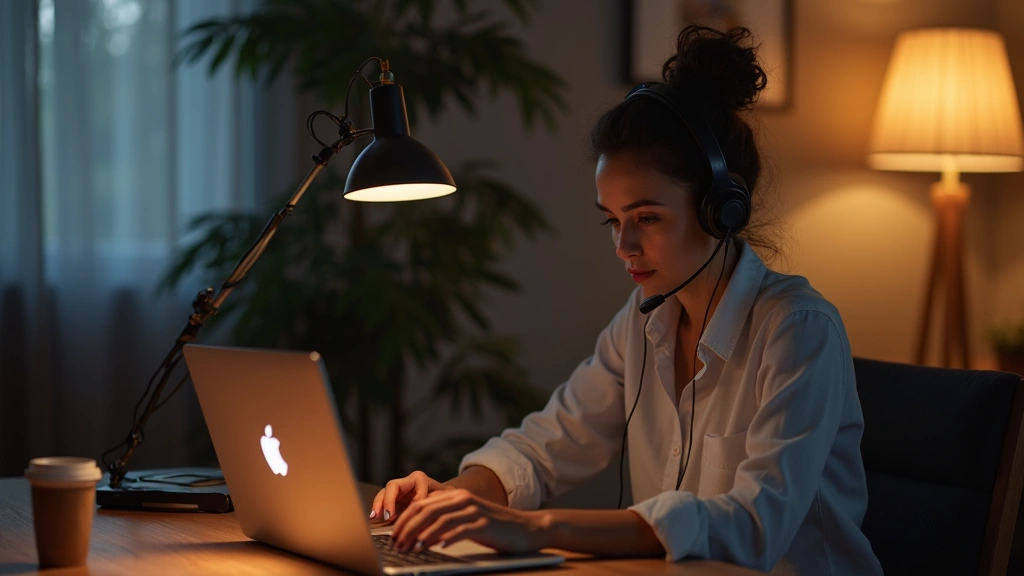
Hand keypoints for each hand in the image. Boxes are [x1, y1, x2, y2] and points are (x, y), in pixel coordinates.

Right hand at [370, 471, 451, 523]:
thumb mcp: (445, 497)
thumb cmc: (443, 498)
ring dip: (379, 505)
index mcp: (420, 479)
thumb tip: (436, 508)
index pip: (416, 484)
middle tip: (388, 515)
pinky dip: (377, 510)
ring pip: (383, 493)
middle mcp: (405, 482)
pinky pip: (381, 503)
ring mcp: (397, 492)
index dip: (417, 496)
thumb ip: (441, 500)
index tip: (418, 508)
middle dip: (389, 500)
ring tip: (374, 516)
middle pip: (393, 486)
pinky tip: (373, 519)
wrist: (438, 500)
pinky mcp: (391, 501)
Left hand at [389, 488, 547, 553]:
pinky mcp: (485, 525)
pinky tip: (438, 547)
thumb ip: (446, 517)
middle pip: (427, 511)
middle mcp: (463, 500)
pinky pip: (461, 530)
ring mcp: (475, 511)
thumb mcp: (468, 517)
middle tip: (397, 545)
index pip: (422, 504)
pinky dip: (447, 538)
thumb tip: (417, 529)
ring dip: (423, 535)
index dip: (404, 520)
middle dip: (408, 529)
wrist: (527, 528)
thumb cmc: (494, 527)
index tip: (393, 536)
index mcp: (456, 496)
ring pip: (441, 520)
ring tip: (412, 549)